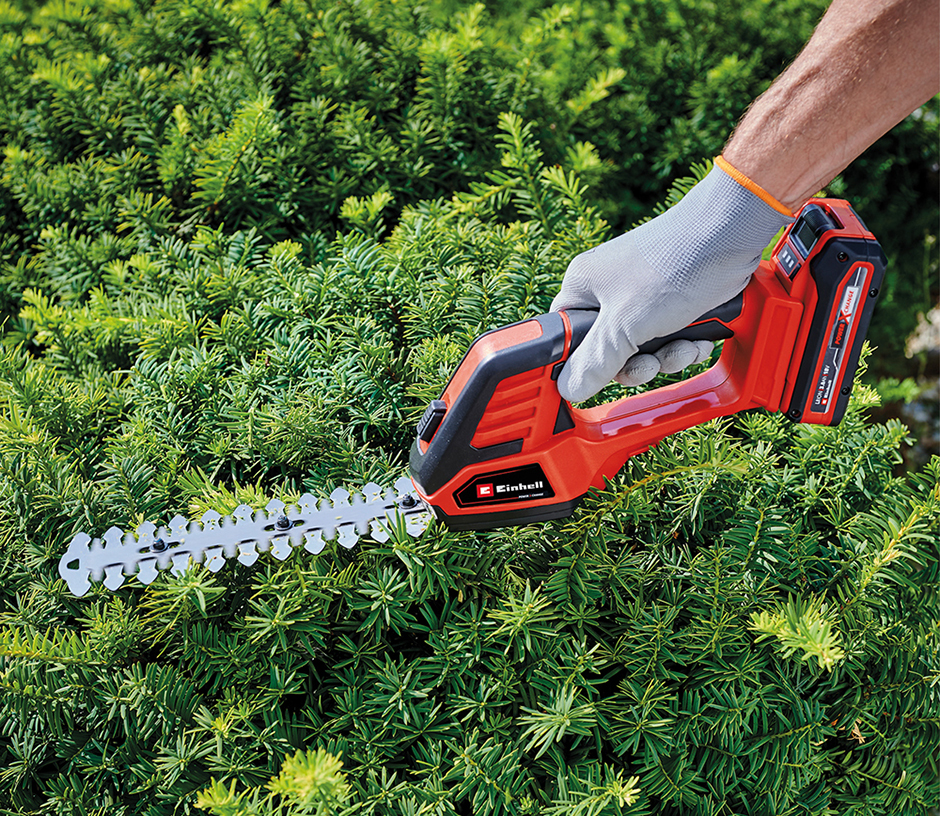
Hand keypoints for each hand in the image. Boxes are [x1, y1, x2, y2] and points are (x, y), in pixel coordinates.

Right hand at [550, 160, 792, 401]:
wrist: (732, 233)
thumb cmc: (675, 263)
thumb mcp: (626, 324)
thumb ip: (595, 361)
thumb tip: (569, 389)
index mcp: (584, 287)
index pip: (567, 338)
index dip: (584, 363)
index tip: (602, 378)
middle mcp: (609, 290)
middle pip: (610, 350)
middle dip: (637, 363)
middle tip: (651, 363)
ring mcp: (642, 294)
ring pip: (643, 347)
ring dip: (667, 356)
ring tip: (684, 346)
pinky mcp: (672, 298)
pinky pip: (669, 336)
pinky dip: (685, 343)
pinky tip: (699, 338)